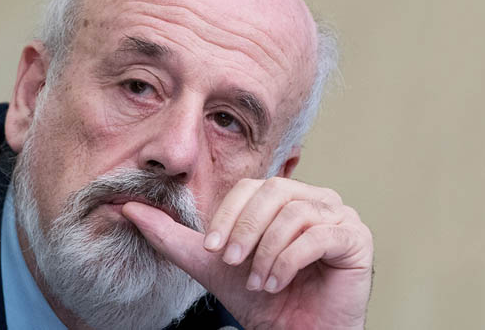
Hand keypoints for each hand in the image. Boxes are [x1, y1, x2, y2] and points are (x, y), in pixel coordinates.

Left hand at [122, 177, 372, 329]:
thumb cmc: (258, 298)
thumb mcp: (210, 263)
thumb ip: (173, 235)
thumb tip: (129, 207)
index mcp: (284, 197)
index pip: (251, 187)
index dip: (229, 216)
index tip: (213, 250)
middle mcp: (315, 199)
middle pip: (273, 193)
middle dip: (246, 230)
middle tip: (232, 264)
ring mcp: (339, 215)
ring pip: (294, 214)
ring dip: (267, 253)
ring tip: (258, 282)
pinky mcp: (356, 238)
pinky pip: (319, 235)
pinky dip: (289, 261)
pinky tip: (276, 284)